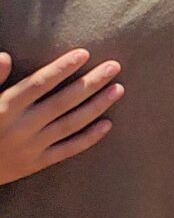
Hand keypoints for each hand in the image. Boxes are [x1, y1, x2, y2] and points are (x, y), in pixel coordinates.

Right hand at [0, 49, 122, 186]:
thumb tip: (4, 56)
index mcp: (4, 107)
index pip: (38, 83)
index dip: (61, 68)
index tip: (84, 53)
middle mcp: (20, 127)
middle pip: (62, 101)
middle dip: (90, 83)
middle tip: (115, 66)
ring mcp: (30, 147)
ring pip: (70, 124)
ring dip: (96, 106)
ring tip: (118, 89)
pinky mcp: (35, 164)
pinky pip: (67, 150)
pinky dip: (88, 138)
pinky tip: (107, 124)